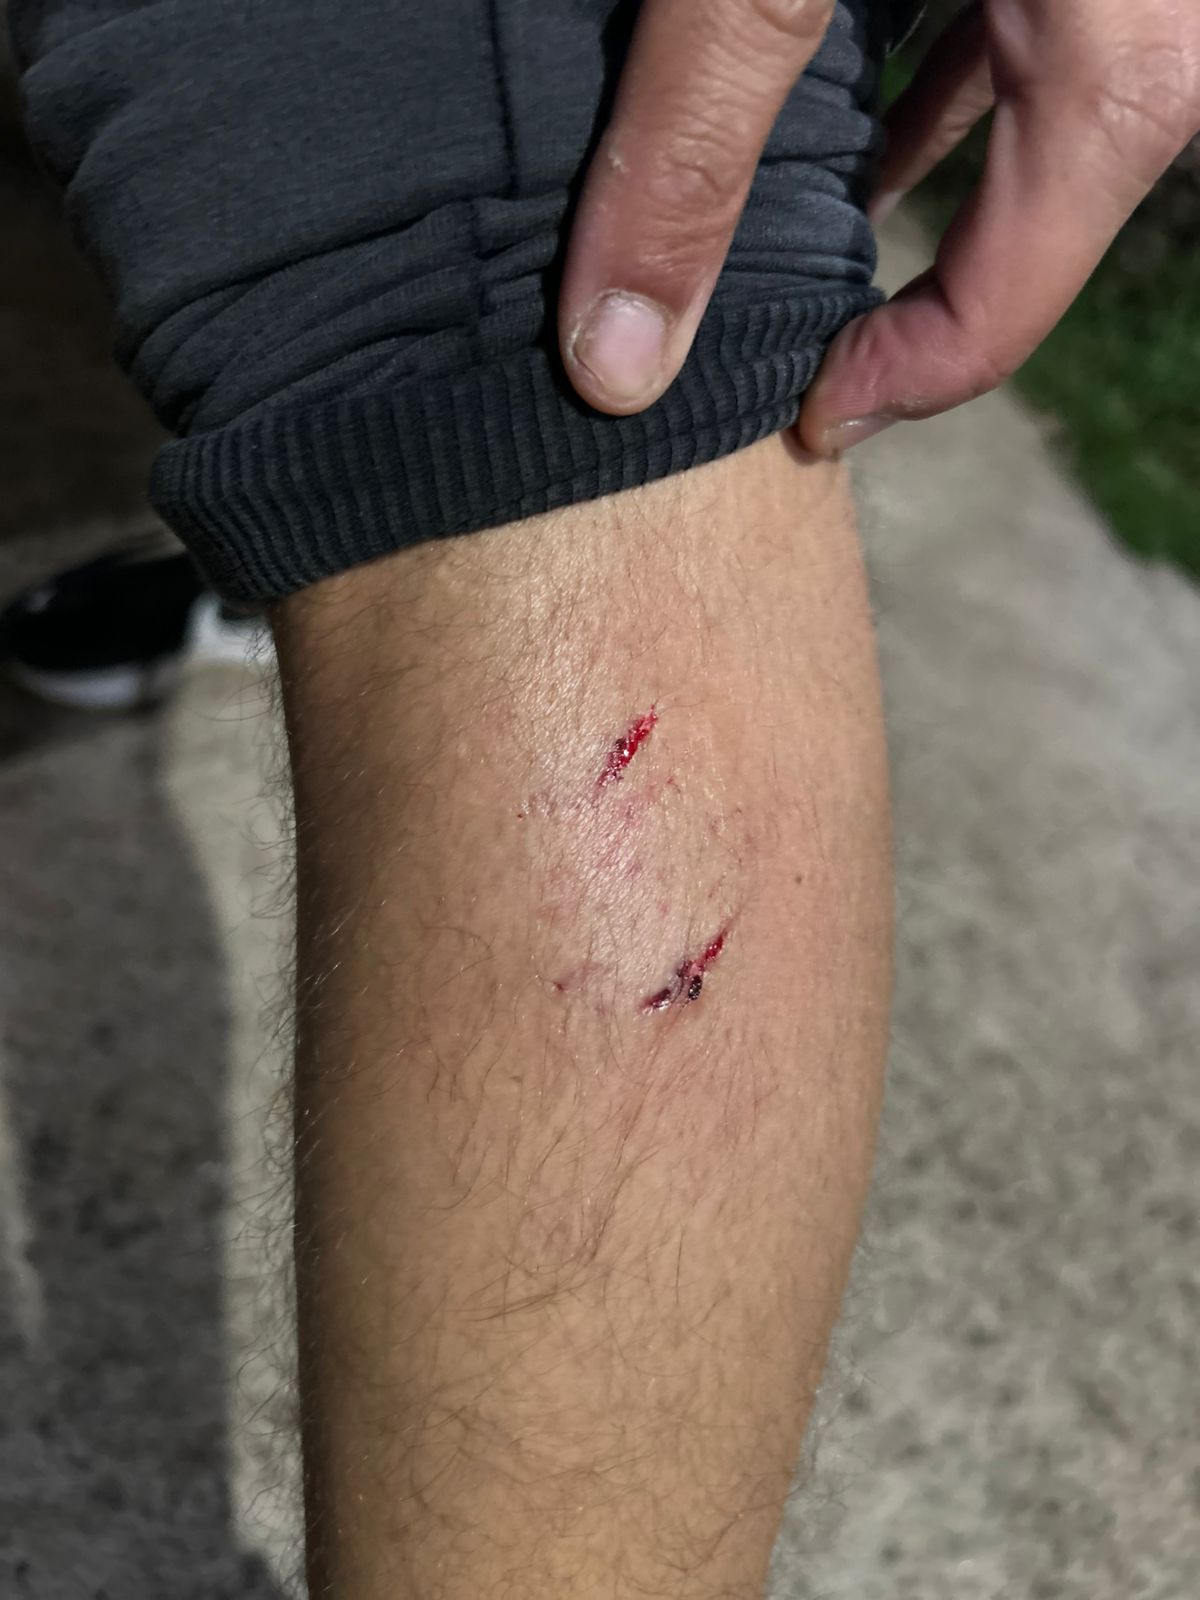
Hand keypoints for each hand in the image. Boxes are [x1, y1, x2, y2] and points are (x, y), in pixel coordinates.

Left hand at [558, 0, 1199, 453]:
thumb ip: (692, 140)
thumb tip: (616, 363)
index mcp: (1117, 63)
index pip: (1003, 308)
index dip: (886, 391)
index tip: (796, 421)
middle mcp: (1158, 25)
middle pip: (1029, 234)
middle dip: (904, 304)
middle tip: (792, 341)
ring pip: (1035, 128)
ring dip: (920, 195)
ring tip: (807, 249)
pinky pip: (1029, 33)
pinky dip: (943, 84)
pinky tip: (857, 101)